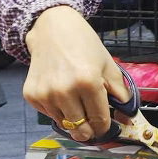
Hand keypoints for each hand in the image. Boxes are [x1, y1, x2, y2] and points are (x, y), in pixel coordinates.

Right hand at [24, 5, 129, 141]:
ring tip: (75, 99)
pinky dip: (56, 110)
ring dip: (72, 118)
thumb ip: (119, 92)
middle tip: (91, 121)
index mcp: (88, 83)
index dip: (104, 127)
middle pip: (81, 129)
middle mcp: (64, 91)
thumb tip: (126, 117)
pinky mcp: (31, 95)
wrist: (53, 29)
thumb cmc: (84, 44)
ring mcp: (45, 95)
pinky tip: (60, 92)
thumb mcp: (108, 64)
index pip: (99, 121)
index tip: (104, 126)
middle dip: (89, 129)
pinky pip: (49, 115)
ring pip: (64, 124)